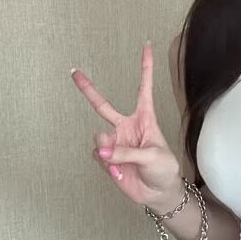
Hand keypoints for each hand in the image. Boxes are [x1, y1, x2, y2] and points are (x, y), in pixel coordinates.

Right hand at [71, 41, 180, 206]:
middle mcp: (127, 127)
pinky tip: (119, 173)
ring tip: (121, 164)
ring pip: (99, 138)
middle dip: (88, 89)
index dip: (146, 67)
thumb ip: (128, 151)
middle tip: (75, 73)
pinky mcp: (107, 158)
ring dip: (107, 151)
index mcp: (145, 119)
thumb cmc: (164, 170)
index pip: (144, 89)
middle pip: (103, 105)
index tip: (147, 46)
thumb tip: (103, 150)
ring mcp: (115, 142)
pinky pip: (98, 156)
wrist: (158, 193)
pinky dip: (107, 165)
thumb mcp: (154, 157)